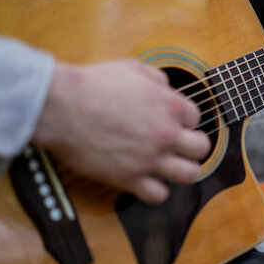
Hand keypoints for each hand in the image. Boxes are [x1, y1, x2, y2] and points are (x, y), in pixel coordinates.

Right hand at [32, 60, 210, 204]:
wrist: (61, 107)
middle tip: (179, 145)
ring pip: (189, 175)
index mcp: (170, 105)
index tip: (171, 121)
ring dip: (183, 170)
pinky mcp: (129, 178)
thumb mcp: (133, 68)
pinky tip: (147, 181)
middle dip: (193, 146)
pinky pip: (158, 195)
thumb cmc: (93, 84)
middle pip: (201, 148)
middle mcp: (167, 134)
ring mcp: (150, 158)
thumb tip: (167, 88)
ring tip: (170, 166)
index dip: (183, 119)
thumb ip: (157, 79)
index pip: (196, 117)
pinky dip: (156, 191)